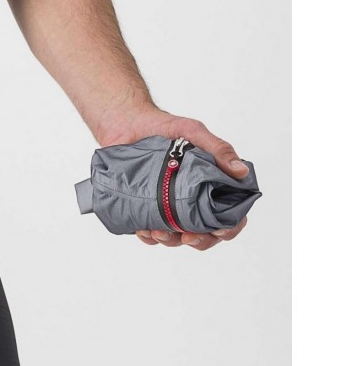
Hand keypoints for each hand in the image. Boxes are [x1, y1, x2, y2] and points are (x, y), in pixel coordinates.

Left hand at [97, 106, 249, 250]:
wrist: (124, 124)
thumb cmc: (160, 126)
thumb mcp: (191, 131)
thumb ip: (217, 148)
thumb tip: (241, 172)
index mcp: (208, 184)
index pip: (228, 214)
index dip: (228, 227)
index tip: (217, 229)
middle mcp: (190, 198)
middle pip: (205, 233)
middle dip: (199, 240)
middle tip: (186, 236)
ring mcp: (168, 205)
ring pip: (177, 237)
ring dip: (171, 240)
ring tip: (158, 231)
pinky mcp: (146, 209)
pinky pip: (150, 232)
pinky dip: (148, 236)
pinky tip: (143, 230)